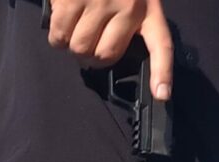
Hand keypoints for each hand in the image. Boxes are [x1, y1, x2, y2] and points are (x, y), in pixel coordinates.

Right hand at [47, 0, 173, 100]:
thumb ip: (130, 21)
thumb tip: (109, 54)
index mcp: (148, 7)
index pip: (161, 44)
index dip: (162, 73)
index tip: (162, 95)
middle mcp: (128, 7)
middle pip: (106, 56)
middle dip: (92, 57)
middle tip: (87, 45)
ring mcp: (100, 2)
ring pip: (80, 48)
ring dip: (71, 46)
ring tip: (73, 30)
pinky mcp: (73, 0)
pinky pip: (60, 36)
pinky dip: (56, 37)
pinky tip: (60, 23)